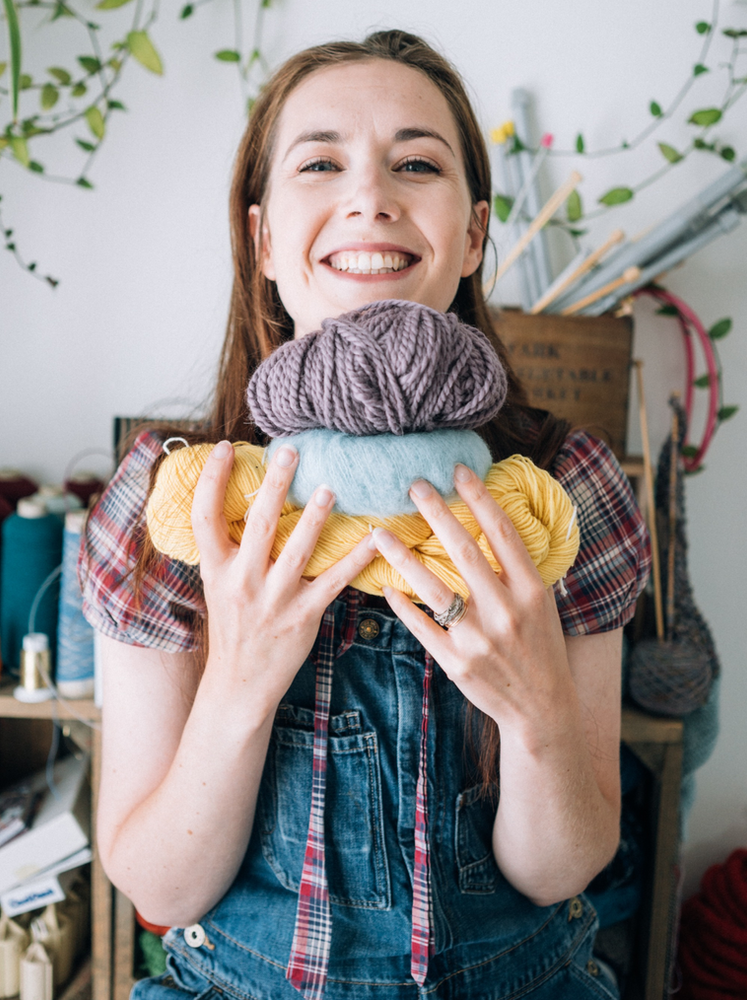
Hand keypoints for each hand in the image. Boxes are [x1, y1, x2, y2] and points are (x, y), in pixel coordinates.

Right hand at [191, 441, 377, 713]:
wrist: (239, 683)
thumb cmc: (233, 626)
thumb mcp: (219, 585)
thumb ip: (230, 548)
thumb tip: (248, 501)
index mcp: (216, 569)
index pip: (204, 518)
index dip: (211, 480)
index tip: (223, 447)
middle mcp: (242, 581)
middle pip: (257, 525)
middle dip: (274, 485)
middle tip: (290, 451)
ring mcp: (273, 599)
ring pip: (297, 550)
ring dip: (315, 518)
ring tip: (331, 488)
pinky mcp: (303, 616)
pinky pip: (334, 581)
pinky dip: (356, 559)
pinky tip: (374, 538)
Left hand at [372, 463, 572, 731]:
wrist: (542, 709)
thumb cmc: (541, 648)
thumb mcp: (542, 605)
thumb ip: (518, 570)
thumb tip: (492, 521)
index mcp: (532, 591)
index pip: (503, 533)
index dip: (480, 498)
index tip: (458, 470)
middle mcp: (506, 611)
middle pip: (466, 552)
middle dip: (437, 514)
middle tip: (413, 484)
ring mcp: (479, 639)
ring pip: (435, 589)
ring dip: (404, 558)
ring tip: (379, 533)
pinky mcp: (457, 663)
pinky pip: (422, 627)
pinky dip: (403, 606)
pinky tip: (386, 586)